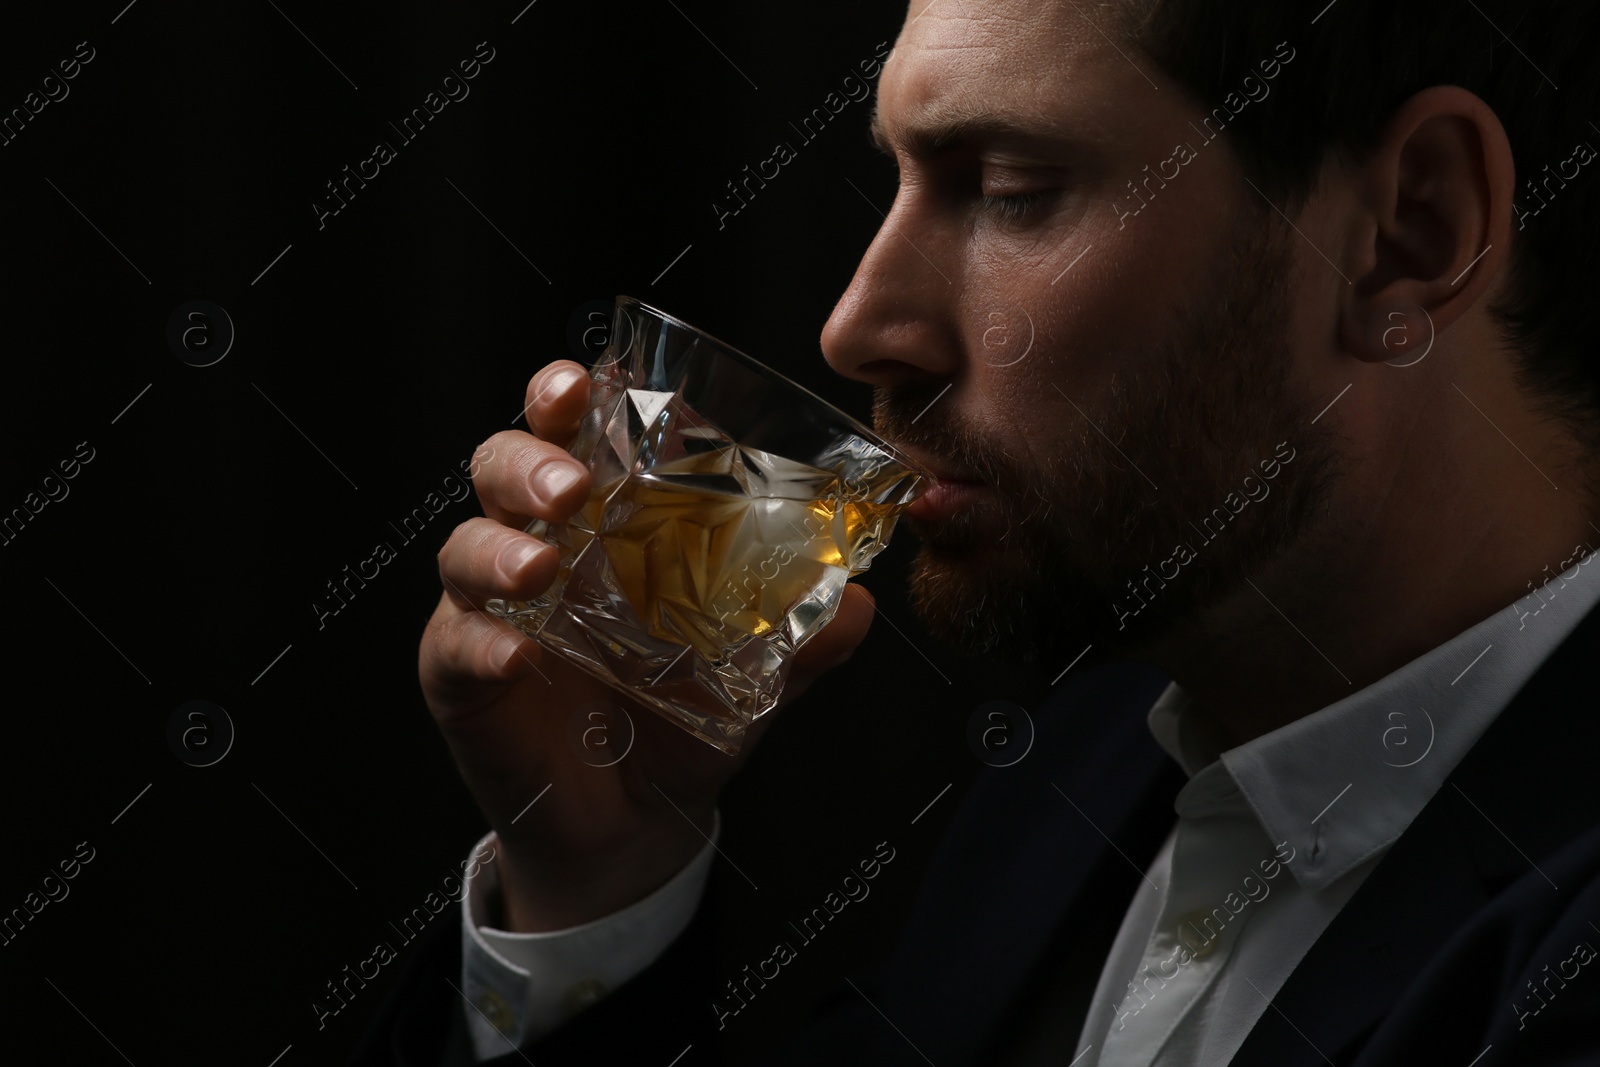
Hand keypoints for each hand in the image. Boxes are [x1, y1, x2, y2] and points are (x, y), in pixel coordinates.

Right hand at [419, 360, 876, 930]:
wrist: (637, 822)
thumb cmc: (682, 720)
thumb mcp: (755, 678)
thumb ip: (802, 638)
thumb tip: (861, 603)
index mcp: (606, 520)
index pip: (575, 432)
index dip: (565, 394)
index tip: (582, 382)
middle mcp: (541, 544)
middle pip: (503, 465)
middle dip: (529, 459)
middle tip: (571, 487)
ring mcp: (491, 606)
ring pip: (464, 544)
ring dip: (498, 545)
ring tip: (541, 566)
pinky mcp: (460, 673)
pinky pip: (455, 642)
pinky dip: (481, 640)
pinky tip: (517, 652)